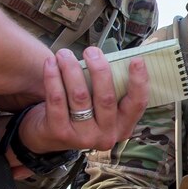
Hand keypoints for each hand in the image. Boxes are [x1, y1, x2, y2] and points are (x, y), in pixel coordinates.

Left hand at [17, 48, 149, 154]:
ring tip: (64, 54)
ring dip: (71, 69)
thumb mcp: (100, 107)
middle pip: (106, 98)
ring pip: (80, 96)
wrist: (48, 135)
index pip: (137, 104)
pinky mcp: (60, 133)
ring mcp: (84, 137)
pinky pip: (57, 100)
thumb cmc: (81, 112)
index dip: (139, 82)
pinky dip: (53, 78)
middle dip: (99, 69)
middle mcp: (107, 135)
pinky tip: (50, 64)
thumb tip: (109, 58)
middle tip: (91, 51)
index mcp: (123, 125)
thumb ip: (108, 89)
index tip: (136, 60)